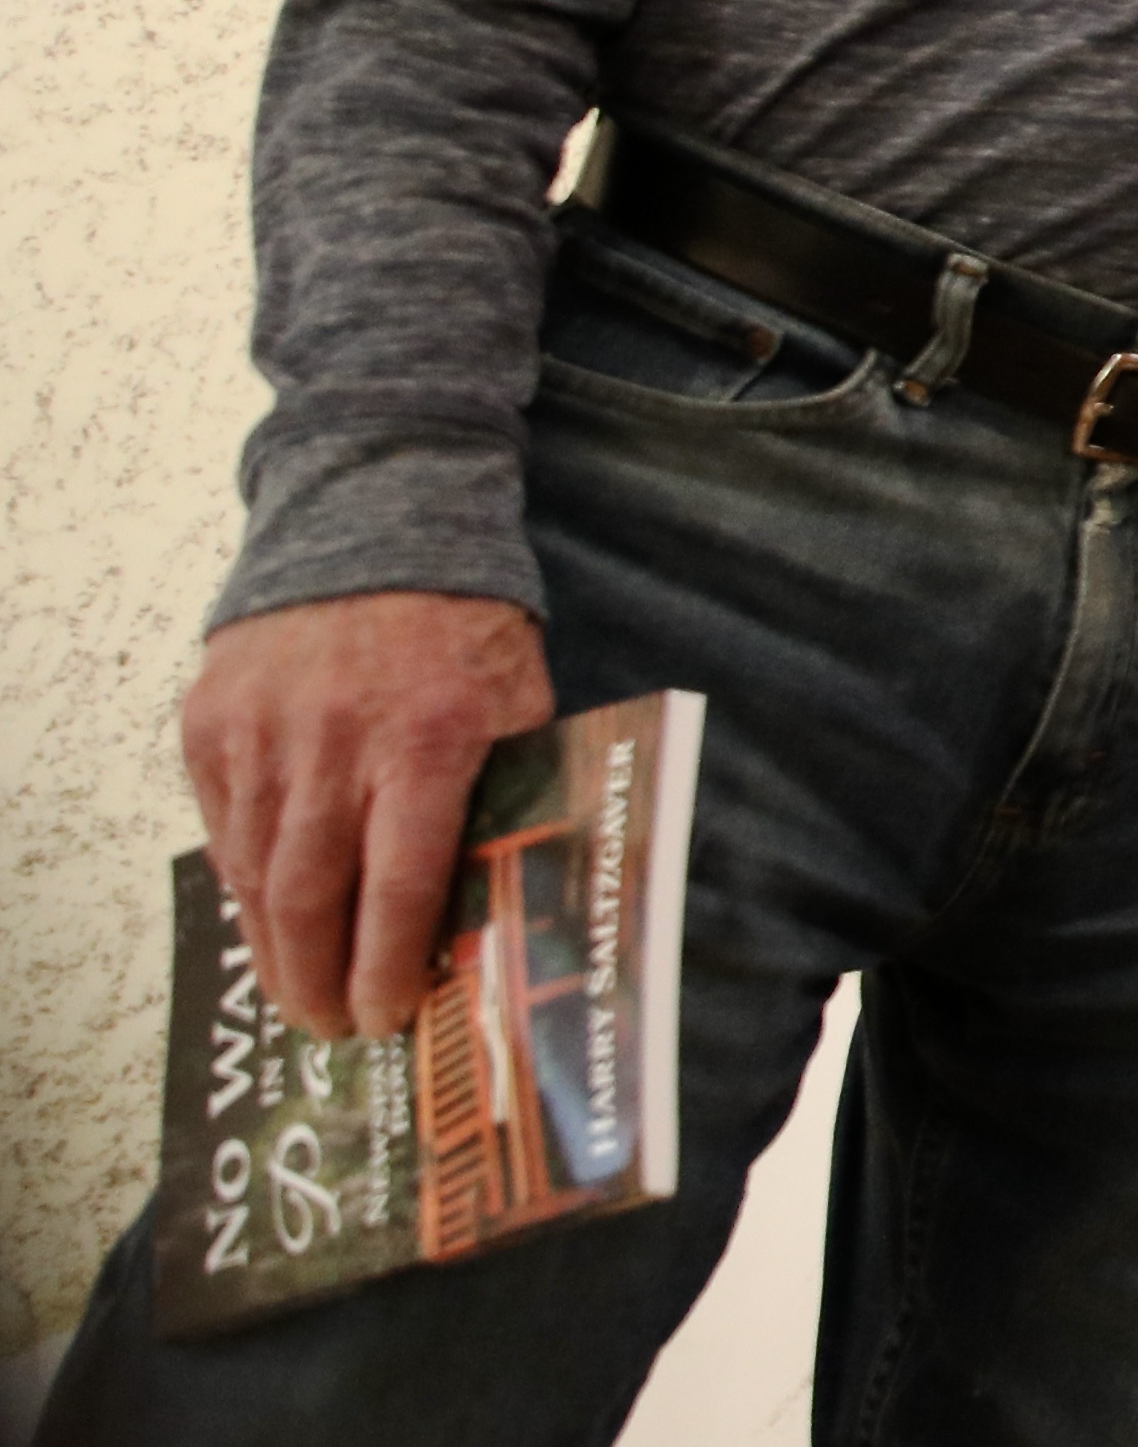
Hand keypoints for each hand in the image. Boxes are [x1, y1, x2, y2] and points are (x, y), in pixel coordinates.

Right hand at [181, 592, 553, 1036]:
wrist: (374, 520)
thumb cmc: (464, 623)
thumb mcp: (518, 700)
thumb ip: (506, 790)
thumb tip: (499, 897)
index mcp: (426, 740)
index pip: (397, 884)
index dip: (387, 965)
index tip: (386, 1017)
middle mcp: (333, 743)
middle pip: (310, 897)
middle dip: (319, 980)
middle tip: (333, 1027)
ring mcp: (261, 734)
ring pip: (254, 873)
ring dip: (275, 947)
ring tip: (301, 991)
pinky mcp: (210, 723)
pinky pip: (222, 829)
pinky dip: (245, 884)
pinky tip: (270, 919)